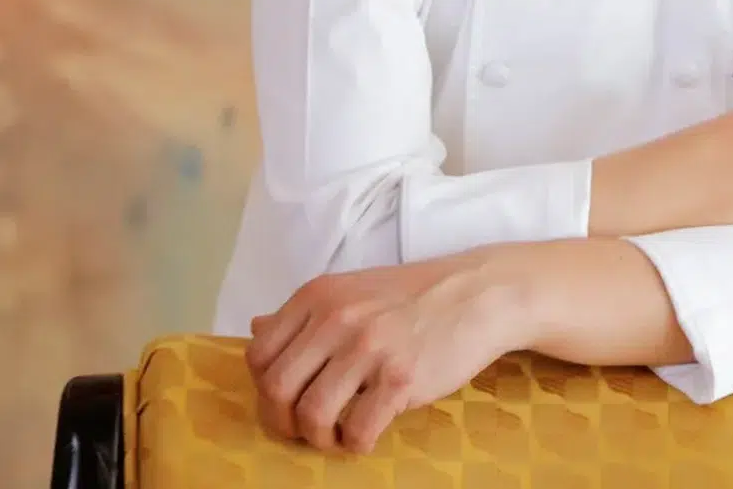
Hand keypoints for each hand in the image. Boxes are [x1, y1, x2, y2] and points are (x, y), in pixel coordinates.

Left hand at [245, 252, 525, 454]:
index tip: (289, 398)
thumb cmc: (412, 296)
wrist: (477, 292)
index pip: (259, 354)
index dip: (265, 388)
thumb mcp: (351, 290)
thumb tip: (255, 328)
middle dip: (283, 422)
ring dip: (320, 438)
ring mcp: (368, 347)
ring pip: (311, 415)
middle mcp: (337, 317)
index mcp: (318, 295)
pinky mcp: (400, 377)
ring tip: (338, 432)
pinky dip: (356, 444)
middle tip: (307, 427)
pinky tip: (369, 430)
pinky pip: (356, 431)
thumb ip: (305, 314)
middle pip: (275, 389)